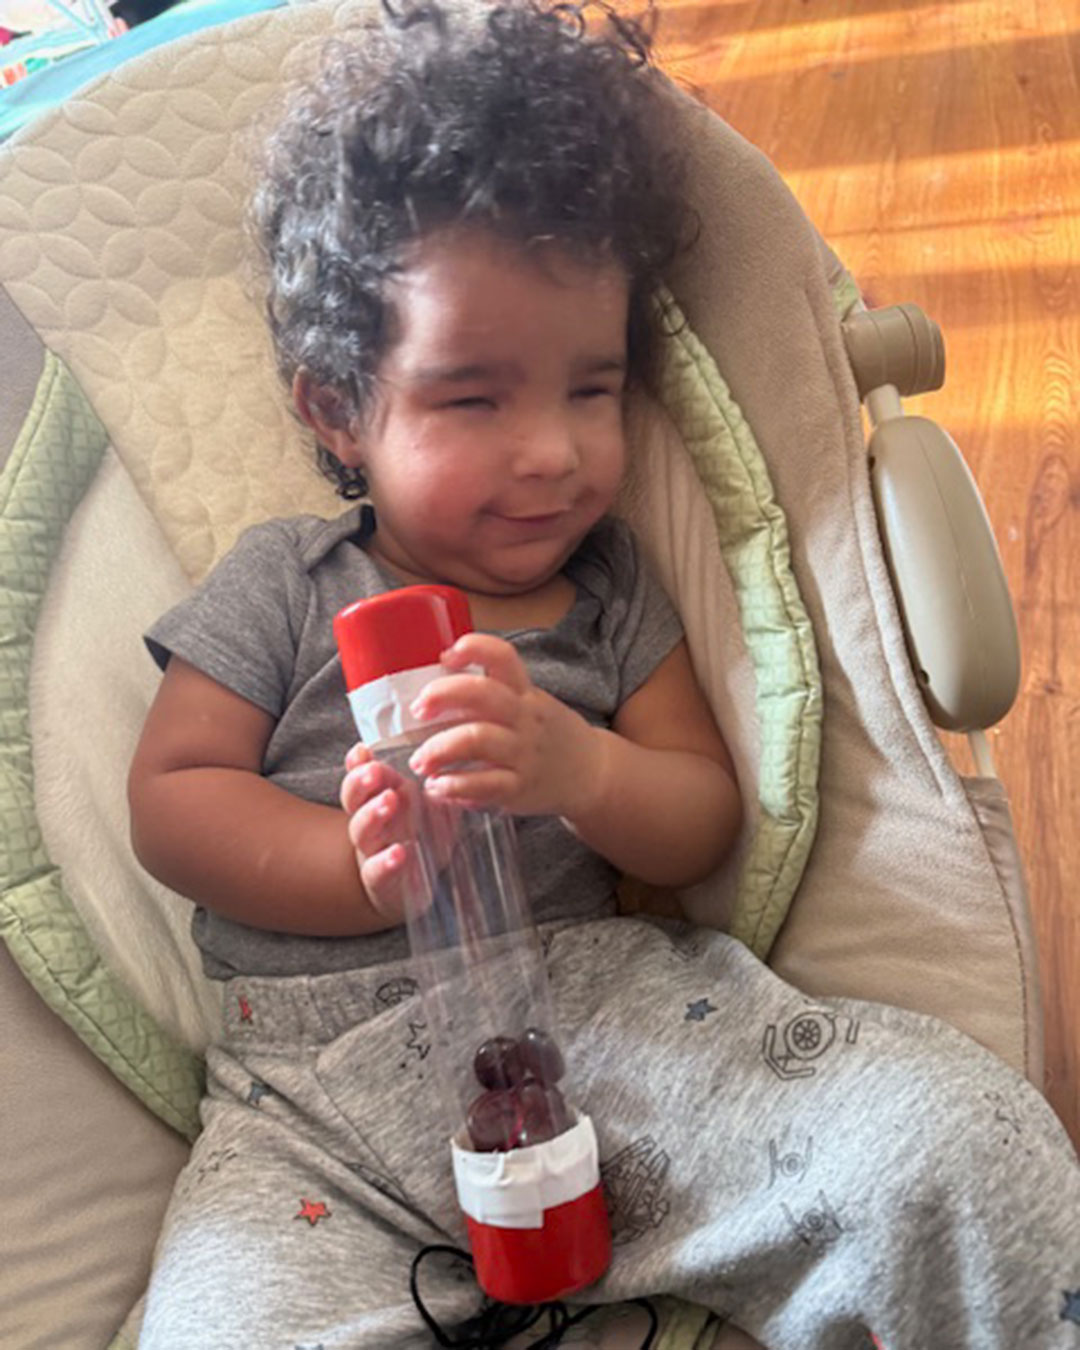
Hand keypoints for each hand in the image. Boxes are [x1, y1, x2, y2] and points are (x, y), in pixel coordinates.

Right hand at [340, 743, 431, 923]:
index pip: (361, 777)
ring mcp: (372, 851)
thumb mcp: (432, 808)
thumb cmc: (421, 837)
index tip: (362, 750)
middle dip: (360, 782)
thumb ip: (439, 787)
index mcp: (379, 798)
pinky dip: (385, 862)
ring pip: (361, 831)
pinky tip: (399, 852)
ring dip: (372, 814)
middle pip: (354, 799)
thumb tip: (455, 763)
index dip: (357, 764)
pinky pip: (376, 871)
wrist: (413, 887)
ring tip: (389, 801)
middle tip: (374, 770)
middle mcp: (370, 822)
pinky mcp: (381, 880)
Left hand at [405, 633, 602, 818]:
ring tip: (420, 761)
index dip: (473, 648)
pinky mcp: (520, 788)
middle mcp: (525, 717)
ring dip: (439, 748)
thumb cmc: (546, 735)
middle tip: (417, 709)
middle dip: (441, 695)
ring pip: (477, 739)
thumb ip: (490, 695)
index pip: (503, 656)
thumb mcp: (529, 704)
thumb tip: (433, 687)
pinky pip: (485, 784)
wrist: (591, 773)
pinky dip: (455, 786)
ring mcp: (523, 753)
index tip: (446, 655)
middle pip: (482, 693)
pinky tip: (438, 787)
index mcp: (524, 692)